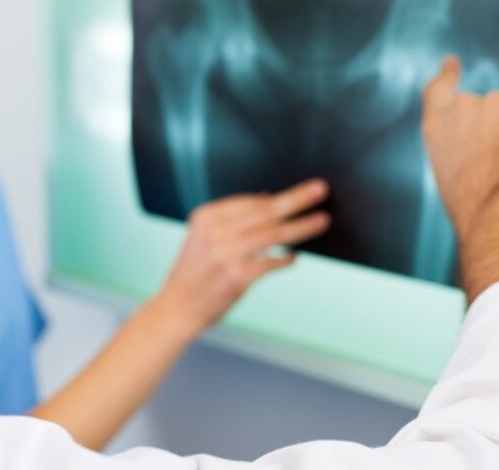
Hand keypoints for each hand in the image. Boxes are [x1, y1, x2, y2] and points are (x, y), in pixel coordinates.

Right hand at [153, 179, 329, 334]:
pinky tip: (294, 257)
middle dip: (296, 200)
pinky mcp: (237, 276)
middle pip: (264, 211)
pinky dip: (285, 259)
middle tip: (319, 190)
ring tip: (321, 221)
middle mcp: (214, 232)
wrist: (176, 308)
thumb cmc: (193, 274)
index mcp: (205, 217)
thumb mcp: (202, 239)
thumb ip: (231, 220)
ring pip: (273, 234)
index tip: (301, 192)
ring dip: (301, 227)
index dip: (277, 197)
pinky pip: (271, 262)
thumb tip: (267, 197)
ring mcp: (226, 254)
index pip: (249, 201)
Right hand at [422, 56, 498, 239]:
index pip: (439, 90)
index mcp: (436, 126)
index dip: (447, 75)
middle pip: (491, 106)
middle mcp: (463, 108)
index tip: (451, 63)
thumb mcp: (452, 171)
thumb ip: (463, 144)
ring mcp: (496, 105)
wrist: (497, 213)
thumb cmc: (475, 205)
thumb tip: (492, 141)